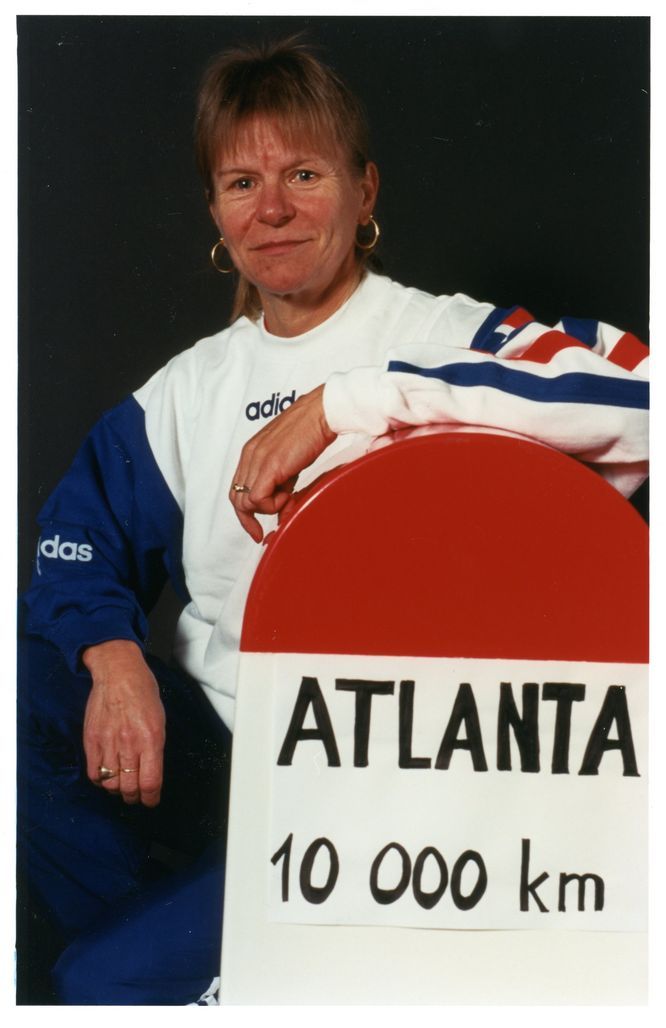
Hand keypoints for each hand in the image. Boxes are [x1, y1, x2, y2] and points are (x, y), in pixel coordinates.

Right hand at [82, 640, 165, 806]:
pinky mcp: (91, 739)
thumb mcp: (160, 720)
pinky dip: (100, 780)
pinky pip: (93, 772)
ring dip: (118, 790)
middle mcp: (130, 743)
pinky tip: (106, 777)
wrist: (118, 672)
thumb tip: (151, 772)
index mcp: (152, 738)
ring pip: (111, 783)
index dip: (151, 798)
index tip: (151, 800)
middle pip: (130, 786)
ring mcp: (108, 742)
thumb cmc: (143, 692)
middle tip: (136, 796)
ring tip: (122, 787)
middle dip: (134, 797)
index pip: (150, 781)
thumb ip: (155, 747)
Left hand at [230, 384, 336, 541]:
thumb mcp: (291, 464)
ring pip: (246, 502)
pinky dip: (273, 505)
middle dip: (251, 519)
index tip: (257, 529)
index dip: (245, 513)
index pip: (237, 490)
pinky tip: (289, 493)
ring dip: (268, 508)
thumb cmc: (310, 432)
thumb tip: (284, 514)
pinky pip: (258, 499)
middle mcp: (249, 456)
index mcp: (251, 452)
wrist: (321, 413)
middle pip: (236, 500)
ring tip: (289, 496)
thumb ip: (283, 486)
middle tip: (268, 528)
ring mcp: (257, 460)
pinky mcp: (269, 466)